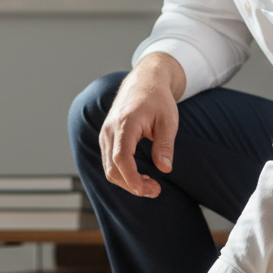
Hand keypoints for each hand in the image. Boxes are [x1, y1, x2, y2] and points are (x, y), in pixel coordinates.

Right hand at [99, 52, 184, 198]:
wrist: (143, 81)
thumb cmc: (158, 99)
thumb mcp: (168, 120)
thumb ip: (165, 145)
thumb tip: (165, 168)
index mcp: (125, 123)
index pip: (121, 157)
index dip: (131, 178)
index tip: (145, 190)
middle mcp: (109, 131)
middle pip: (112, 168)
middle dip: (132, 185)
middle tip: (155, 191)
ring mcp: (104, 135)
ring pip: (109, 169)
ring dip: (127, 182)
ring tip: (149, 185)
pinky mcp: (106, 139)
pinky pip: (109, 163)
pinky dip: (122, 174)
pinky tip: (139, 176)